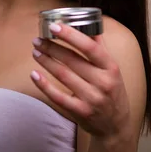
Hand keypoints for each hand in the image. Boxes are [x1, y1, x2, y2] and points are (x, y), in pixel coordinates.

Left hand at [31, 23, 132, 140]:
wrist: (116, 126)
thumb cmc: (113, 92)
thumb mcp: (113, 70)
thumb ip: (101, 48)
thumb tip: (90, 25)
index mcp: (111, 67)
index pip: (90, 47)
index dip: (71, 35)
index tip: (54, 26)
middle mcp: (103, 82)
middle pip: (72, 60)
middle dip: (52, 47)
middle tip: (38, 40)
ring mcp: (91, 98)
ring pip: (63, 75)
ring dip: (46, 61)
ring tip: (36, 51)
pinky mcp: (80, 112)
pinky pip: (58, 96)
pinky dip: (44, 85)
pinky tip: (34, 74)